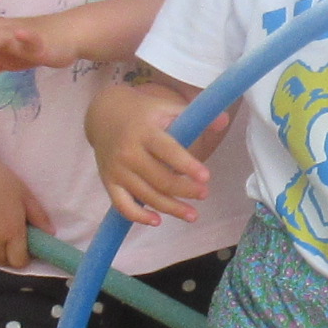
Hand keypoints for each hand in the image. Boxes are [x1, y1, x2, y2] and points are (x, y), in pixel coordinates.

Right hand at [91, 87, 222, 226]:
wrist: (104, 114)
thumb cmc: (144, 112)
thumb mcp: (167, 107)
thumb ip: (195, 116)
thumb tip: (224, 121)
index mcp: (145, 131)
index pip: (168, 151)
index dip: (187, 165)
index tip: (206, 177)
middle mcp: (128, 152)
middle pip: (160, 178)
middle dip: (185, 190)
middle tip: (204, 194)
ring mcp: (117, 169)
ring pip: (146, 195)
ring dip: (171, 208)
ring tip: (193, 215)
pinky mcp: (109, 182)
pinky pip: (122, 205)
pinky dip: (138, 217)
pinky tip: (157, 221)